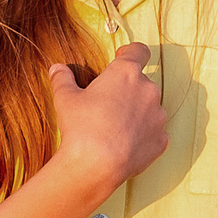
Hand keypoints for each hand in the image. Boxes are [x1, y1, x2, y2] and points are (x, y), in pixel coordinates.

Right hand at [49, 42, 167, 194]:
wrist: (96, 166)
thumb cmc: (81, 127)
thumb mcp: (65, 98)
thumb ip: (62, 79)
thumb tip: (56, 69)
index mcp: (126, 73)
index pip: (139, 51)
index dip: (130, 52)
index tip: (121, 57)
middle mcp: (148, 89)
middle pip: (141, 82)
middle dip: (127, 90)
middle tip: (107, 104)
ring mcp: (158, 116)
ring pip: (149, 108)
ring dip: (136, 112)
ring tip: (114, 128)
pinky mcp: (161, 139)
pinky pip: (153, 132)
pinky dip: (142, 135)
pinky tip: (123, 145)